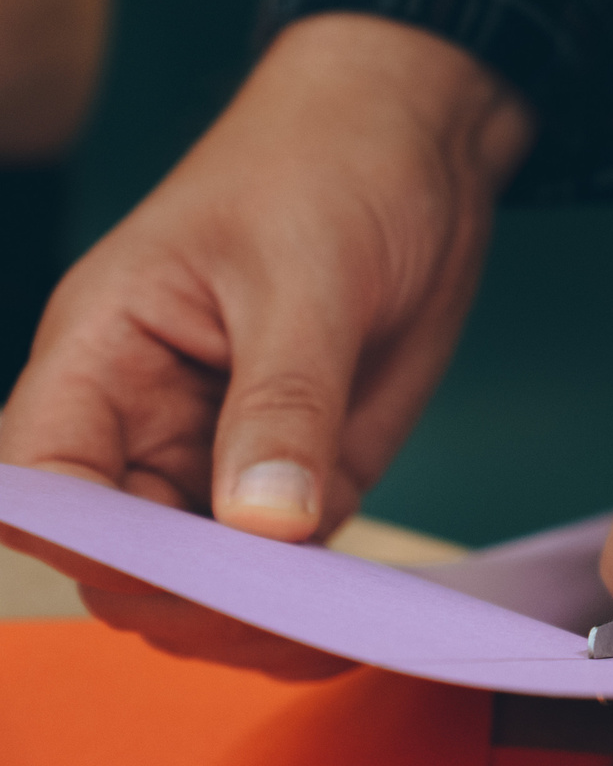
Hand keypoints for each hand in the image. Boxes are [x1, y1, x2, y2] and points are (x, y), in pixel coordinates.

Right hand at [0, 13, 532, 676]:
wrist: (419, 128)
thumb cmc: (332, 161)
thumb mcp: (309, 274)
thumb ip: (285, 401)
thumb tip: (261, 527)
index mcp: (100, 356)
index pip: (41, 483)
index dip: (87, 546)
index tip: (174, 576)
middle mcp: (143, 419)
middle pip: (121, 558)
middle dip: (189, 602)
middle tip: (285, 621)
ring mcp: (221, 453)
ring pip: (203, 580)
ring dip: (256, 620)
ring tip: (334, 637)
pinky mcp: (300, 468)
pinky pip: (286, 563)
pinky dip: (315, 603)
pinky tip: (363, 623)